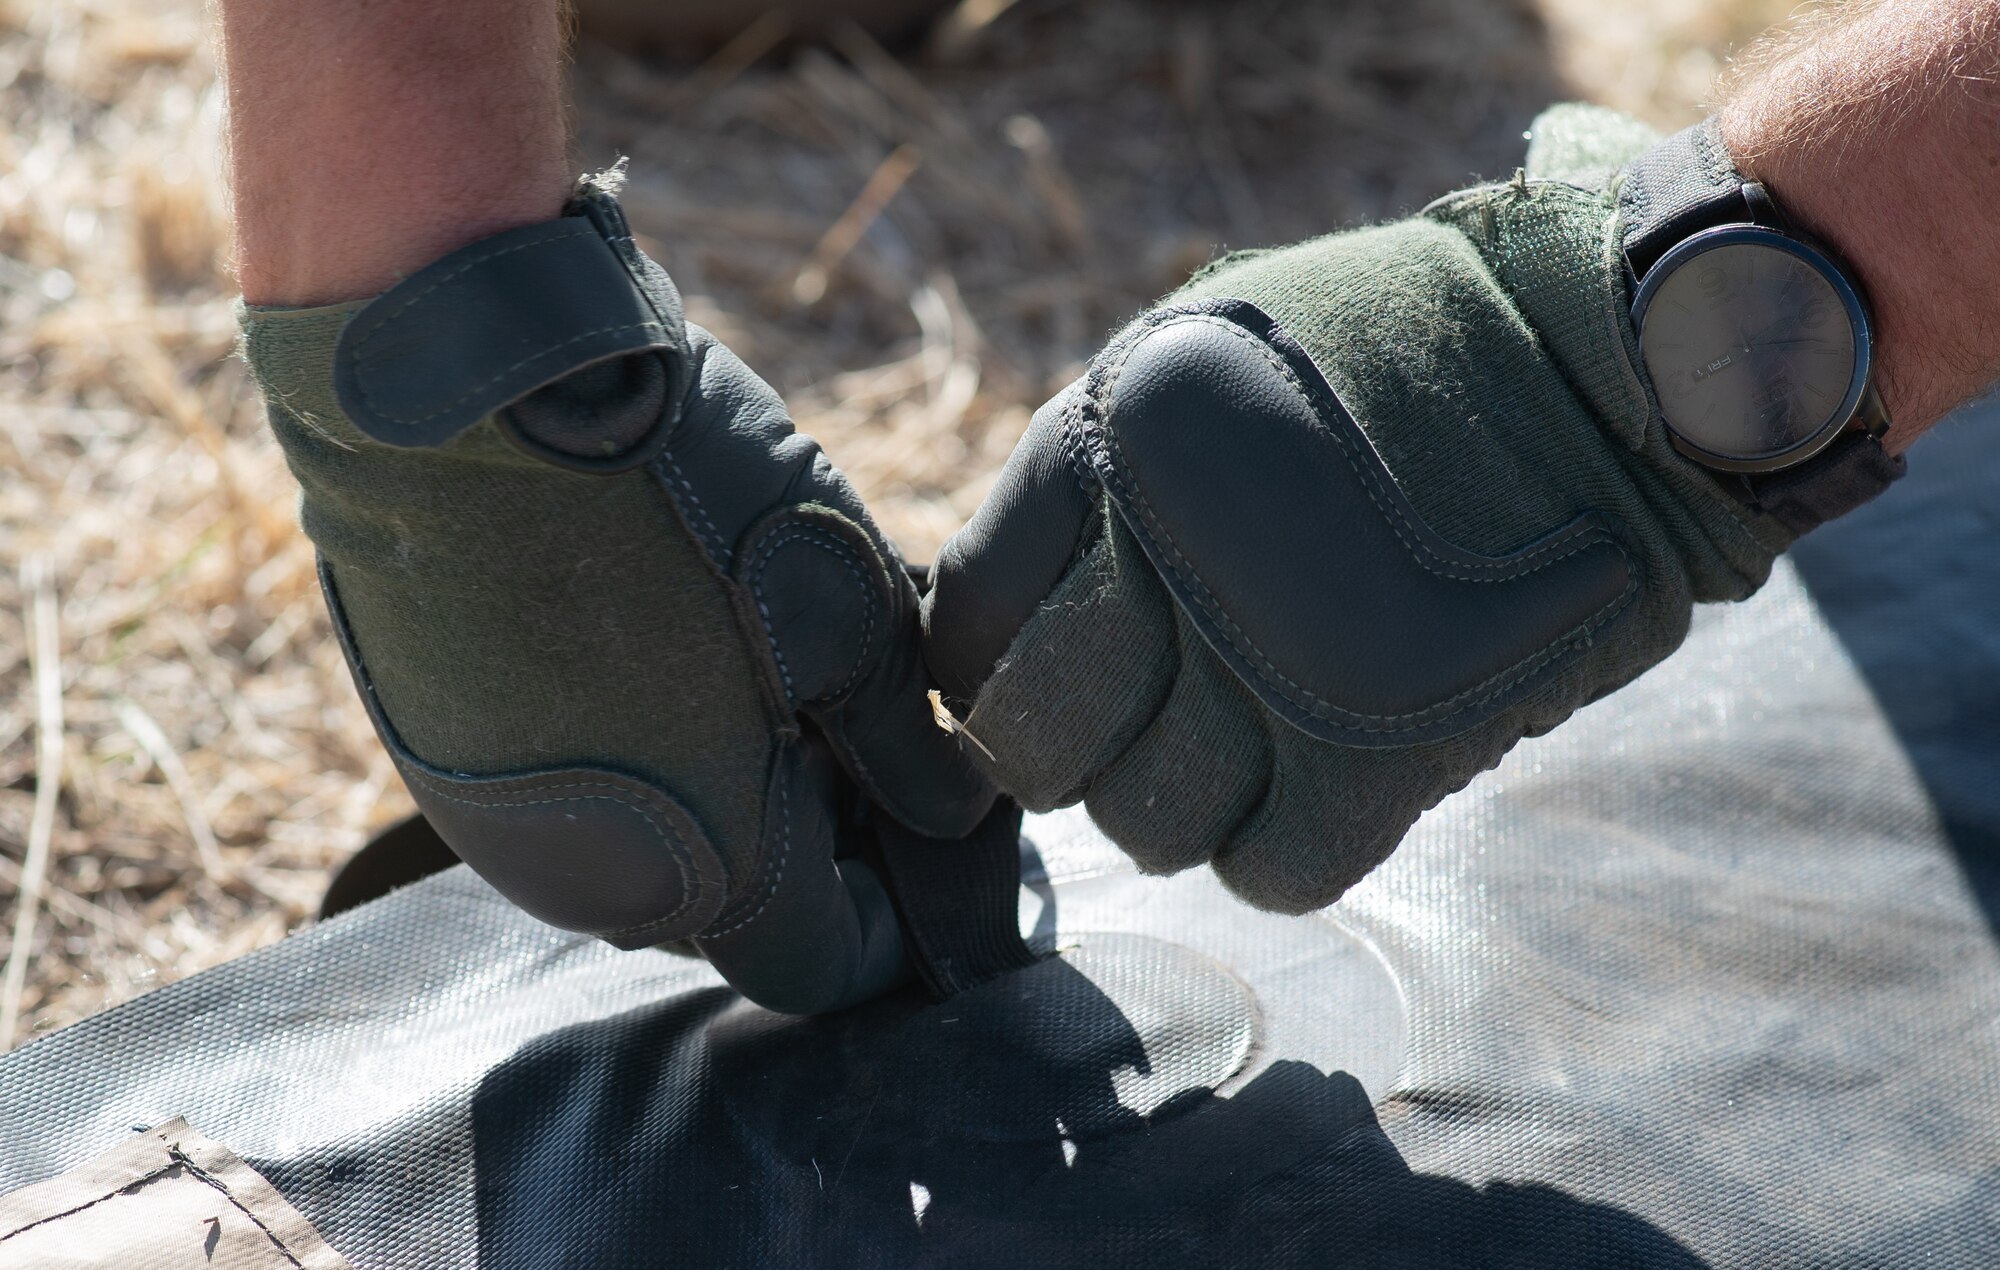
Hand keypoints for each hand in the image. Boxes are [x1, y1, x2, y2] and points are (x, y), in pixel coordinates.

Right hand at [243, 176, 991, 1011]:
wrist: (467, 378)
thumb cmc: (677, 490)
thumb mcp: (847, 612)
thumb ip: (908, 746)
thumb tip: (951, 816)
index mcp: (706, 868)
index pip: (826, 965)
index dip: (892, 908)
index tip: (923, 819)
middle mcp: (587, 882)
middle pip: (733, 910)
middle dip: (805, 837)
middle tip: (848, 719)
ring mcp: (494, 821)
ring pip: (645, 853)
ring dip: (713, 792)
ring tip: (755, 666)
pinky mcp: (437, 753)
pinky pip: (563, 796)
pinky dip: (626, 754)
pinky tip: (652, 645)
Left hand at [922, 107, 1801, 913]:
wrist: (1619, 363)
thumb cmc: (1406, 349)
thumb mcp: (1210, 350)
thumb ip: (1098, 476)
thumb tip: (1001, 626)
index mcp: (1118, 442)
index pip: (967, 625)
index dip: (985, 674)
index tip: (1026, 686)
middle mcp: (1180, 556)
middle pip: (1038, 747)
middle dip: (1072, 754)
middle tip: (1135, 725)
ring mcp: (1285, 664)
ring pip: (1145, 826)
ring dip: (1185, 800)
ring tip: (1250, 735)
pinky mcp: (1390, 752)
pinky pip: (1269, 871)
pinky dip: (1279, 847)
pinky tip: (1316, 783)